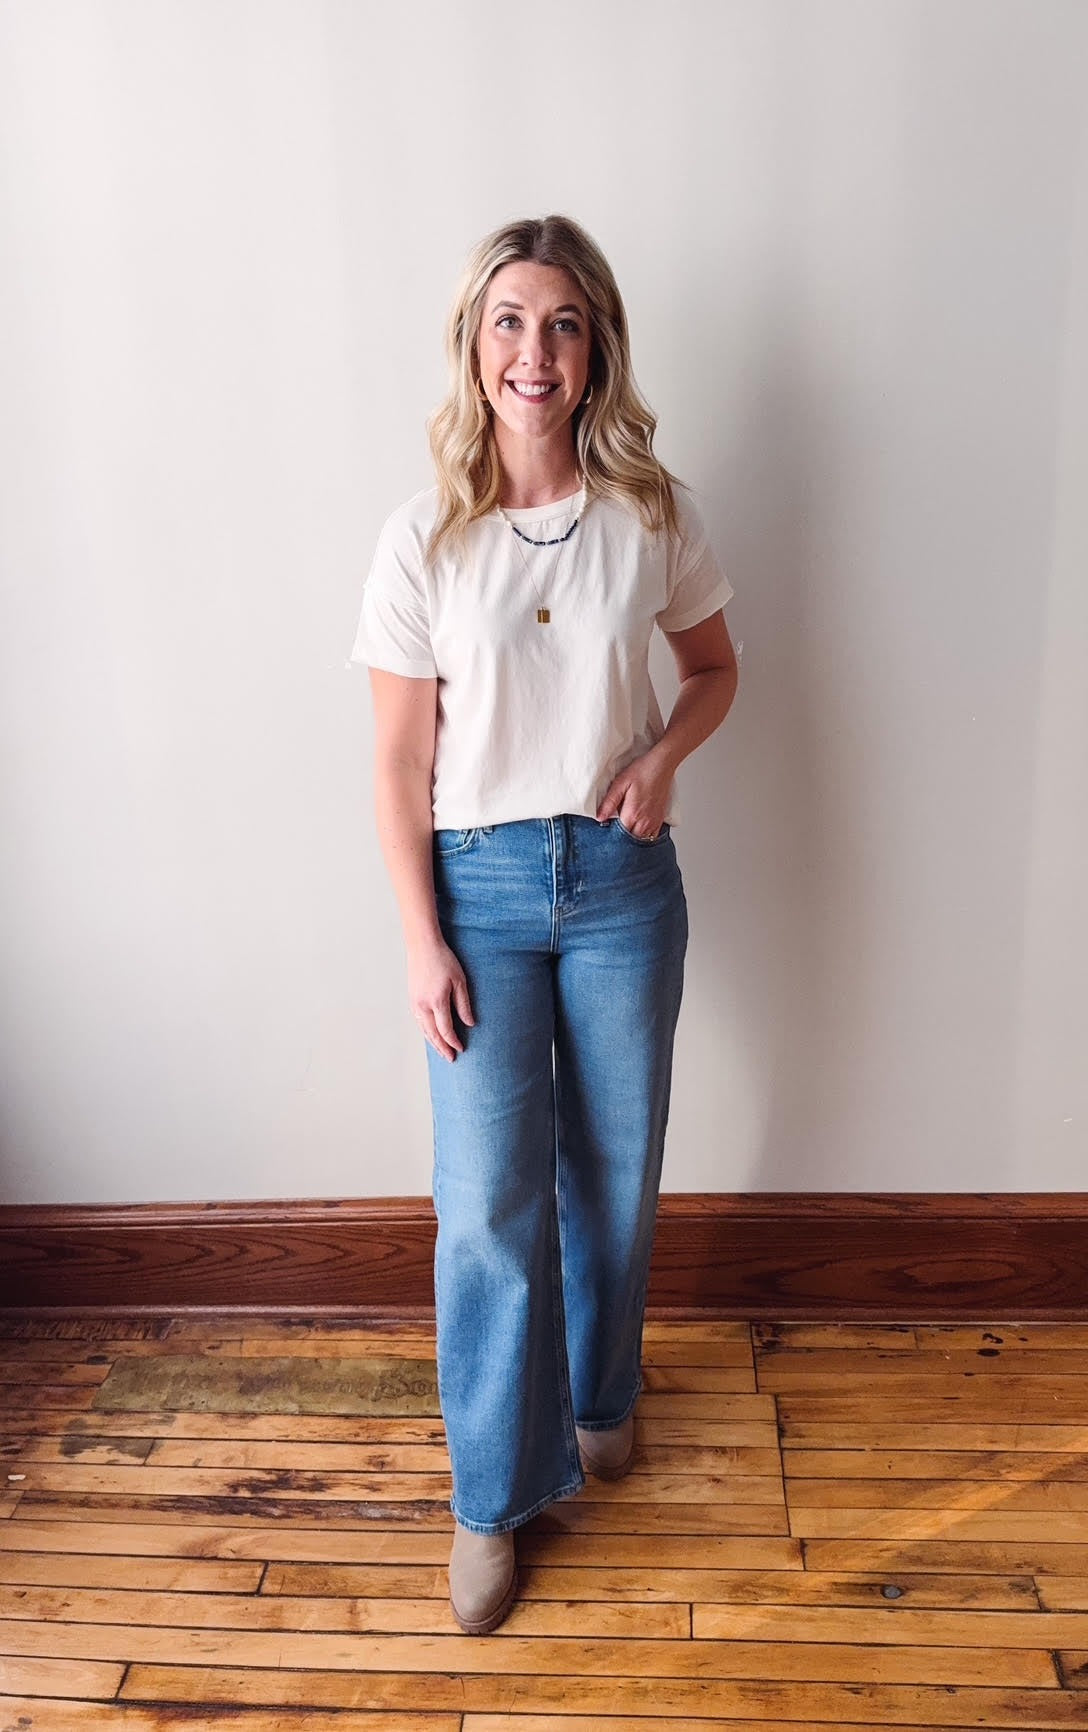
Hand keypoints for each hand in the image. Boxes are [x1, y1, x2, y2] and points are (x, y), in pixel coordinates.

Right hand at [407, 937, 473, 1061]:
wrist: (423, 946)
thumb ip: (464, 1004)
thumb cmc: (444, 960)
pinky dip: (425, 1031)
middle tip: (451, 1059)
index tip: (461, 1048)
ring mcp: (415, 1003)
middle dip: (442, 1048)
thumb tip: (469, 1024)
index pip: (445, 1030)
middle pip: (432, 1034)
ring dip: (433, 1042)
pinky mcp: (412, 998)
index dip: (454, 1041)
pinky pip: (419, 1021)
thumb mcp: (460, 981)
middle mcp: (423, 1005)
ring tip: (441, 1051)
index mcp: (436, 1002)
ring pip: (423, 1029)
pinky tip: (431, 1035)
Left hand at [596, 748, 673, 839]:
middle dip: (621, 840)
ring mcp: (654, 822)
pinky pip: (652, 836)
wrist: (662, 765)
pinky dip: (643, 837)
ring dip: (632, 839)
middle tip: (612, 833)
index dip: (610, 836)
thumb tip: (599, 818)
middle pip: (630, 841)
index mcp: (632, 814)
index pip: (618, 836)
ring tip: (624, 832)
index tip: (605, 833)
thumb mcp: (620, 783)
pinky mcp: (660, 819)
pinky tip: (637, 830)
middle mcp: (645, 821)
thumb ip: (609, 802)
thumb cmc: (642, 771)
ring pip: (641, 840)